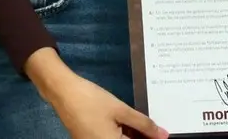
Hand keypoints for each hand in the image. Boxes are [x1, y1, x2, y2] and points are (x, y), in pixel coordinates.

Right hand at [33, 55, 167, 138]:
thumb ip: (144, 125)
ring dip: (133, 136)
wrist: (64, 93)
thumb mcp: (122, 111)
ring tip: (146, 124)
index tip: (162, 133)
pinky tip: (132, 123)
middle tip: (156, 127)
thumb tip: (163, 136)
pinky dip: (123, 134)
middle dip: (143, 137)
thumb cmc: (93, 101)